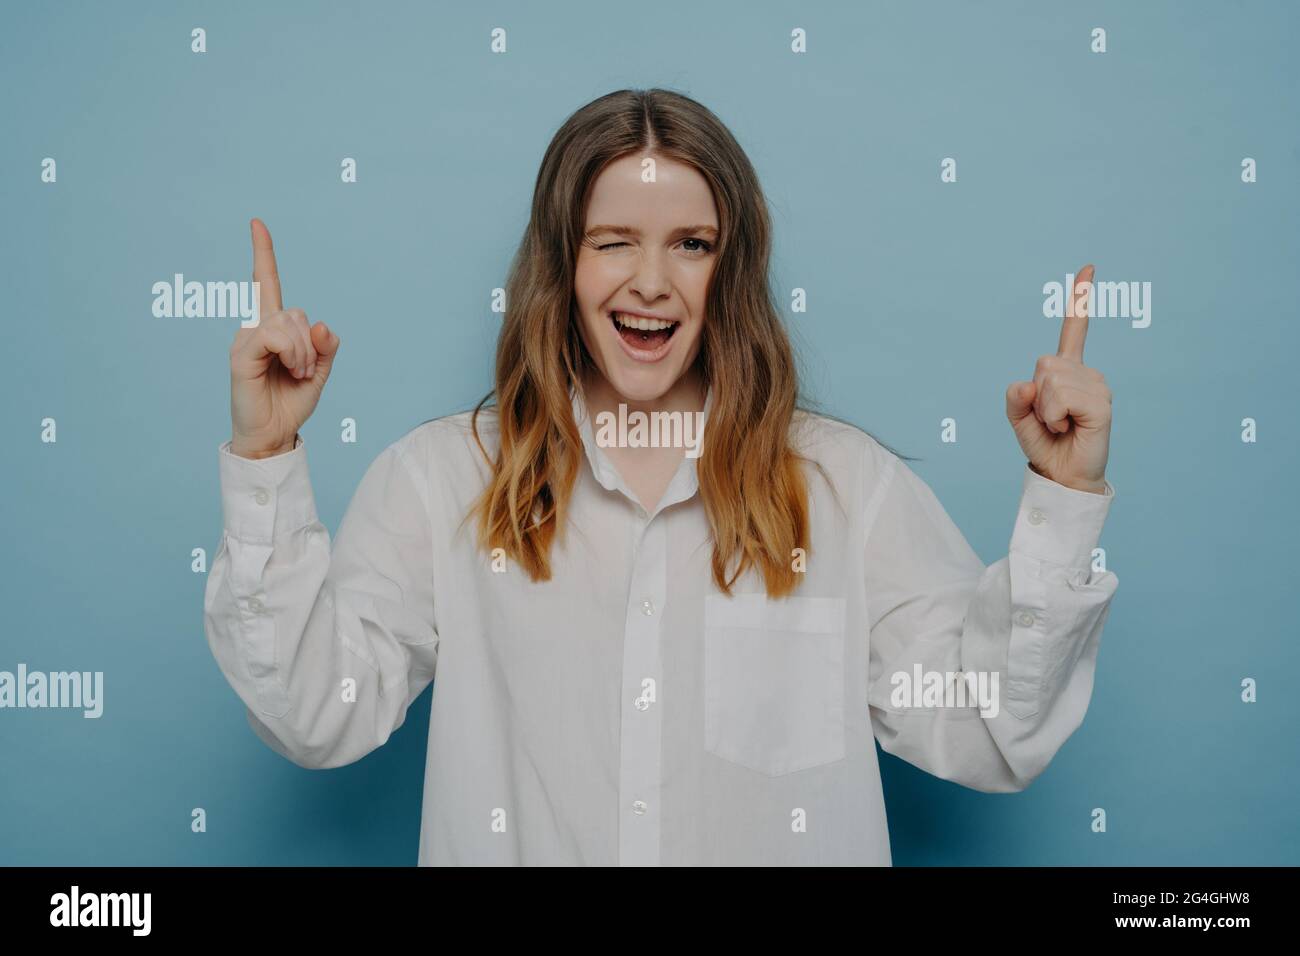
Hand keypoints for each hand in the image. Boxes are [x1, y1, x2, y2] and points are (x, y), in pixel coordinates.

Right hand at [229, 219, 339, 458]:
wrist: (273, 435)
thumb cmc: (290, 403)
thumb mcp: (319, 372)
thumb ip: (325, 348)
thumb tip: (321, 325)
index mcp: (273, 329)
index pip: (265, 284)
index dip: (263, 254)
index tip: (257, 223)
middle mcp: (255, 329)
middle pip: (295, 311)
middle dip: (311, 343)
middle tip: (305, 370)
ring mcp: (245, 340)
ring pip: (288, 323)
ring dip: (304, 352)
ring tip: (296, 374)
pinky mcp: (240, 355)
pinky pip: (274, 336)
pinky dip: (292, 353)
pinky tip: (290, 370)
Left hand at [1005, 264, 1111, 493]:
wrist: (1062, 475)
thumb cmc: (1044, 444)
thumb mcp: (1018, 417)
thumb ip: (1015, 397)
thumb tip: (1028, 383)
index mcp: (1067, 372)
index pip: (1074, 331)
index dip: (1079, 300)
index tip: (1088, 268)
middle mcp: (1086, 374)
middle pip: (1044, 363)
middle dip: (1036, 395)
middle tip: (1050, 418)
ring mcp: (1097, 387)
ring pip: (1051, 381)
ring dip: (1045, 410)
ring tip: (1060, 424)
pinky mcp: (1101, 404)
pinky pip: (1062, 397)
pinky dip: (1054, 416)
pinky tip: (1069, 427)